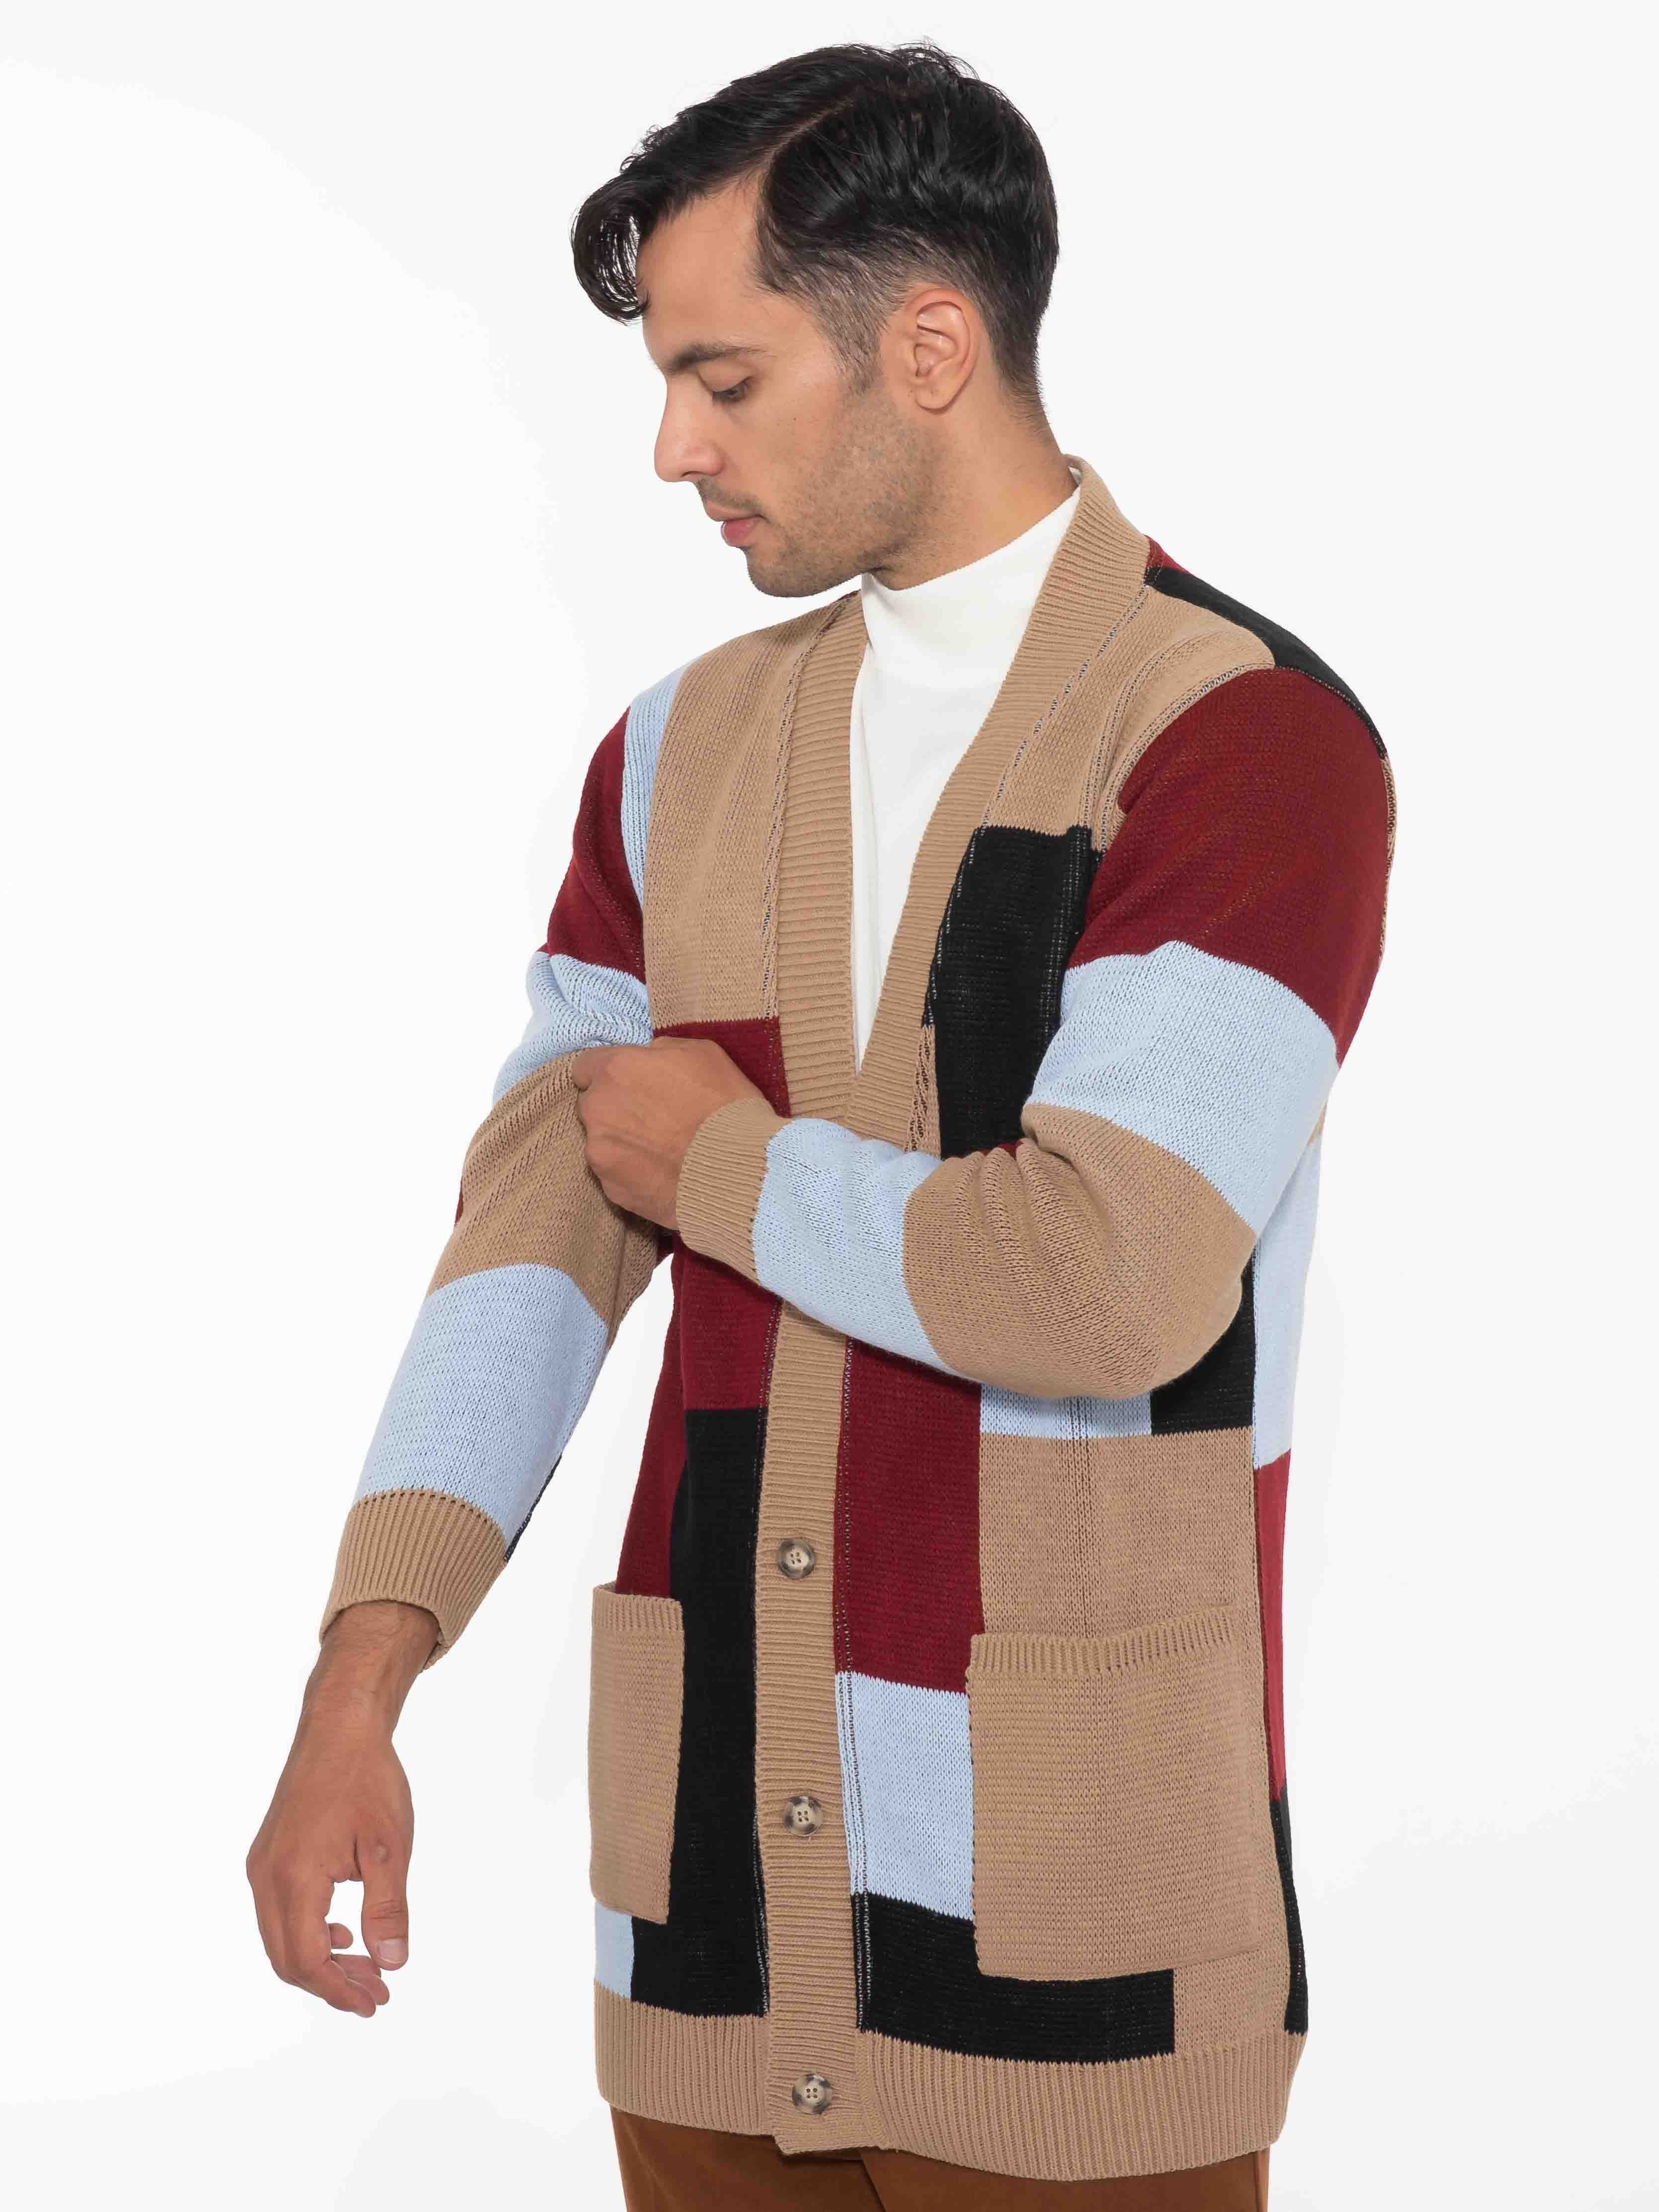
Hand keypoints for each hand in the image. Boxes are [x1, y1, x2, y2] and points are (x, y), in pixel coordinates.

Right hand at [246, 1602, 433, 2016]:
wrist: (338, 1727)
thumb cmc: (367, 1779)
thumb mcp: (389, 1846)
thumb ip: (389, 1909)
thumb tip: (392, 1964)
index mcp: (295, 1876)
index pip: (308, 1959)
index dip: (341, 1990)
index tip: (377, 2001)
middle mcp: (266, 1876)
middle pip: (287, 1959)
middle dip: (332, 1984)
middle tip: (377, 1994)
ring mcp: (262, 1866)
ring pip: (280, 1938)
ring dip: (320, 1960)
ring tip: (367, 1968)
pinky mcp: (267, 1856)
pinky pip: (278, 1913)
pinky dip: (307, 1934)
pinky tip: (343, 1932)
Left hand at [570, 1036, 768, 1230]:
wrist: (738, 1173)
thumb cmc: (725, 1106)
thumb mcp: (702, 1054)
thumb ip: (661, 1051)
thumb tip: (647, 1058)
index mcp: (616, 1070)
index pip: (585, 1066)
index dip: (609, 1073)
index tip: (629, 1083)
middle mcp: (597, 1109)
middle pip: (592, 1104)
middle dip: (615, 1107)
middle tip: (652, 1118)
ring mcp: (600, 1153)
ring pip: (601, 1140)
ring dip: (622, 1141)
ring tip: (661, 1150)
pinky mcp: (610, 1189)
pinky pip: (614, 1173)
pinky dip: (632, 1171)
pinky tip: (662, 1172)